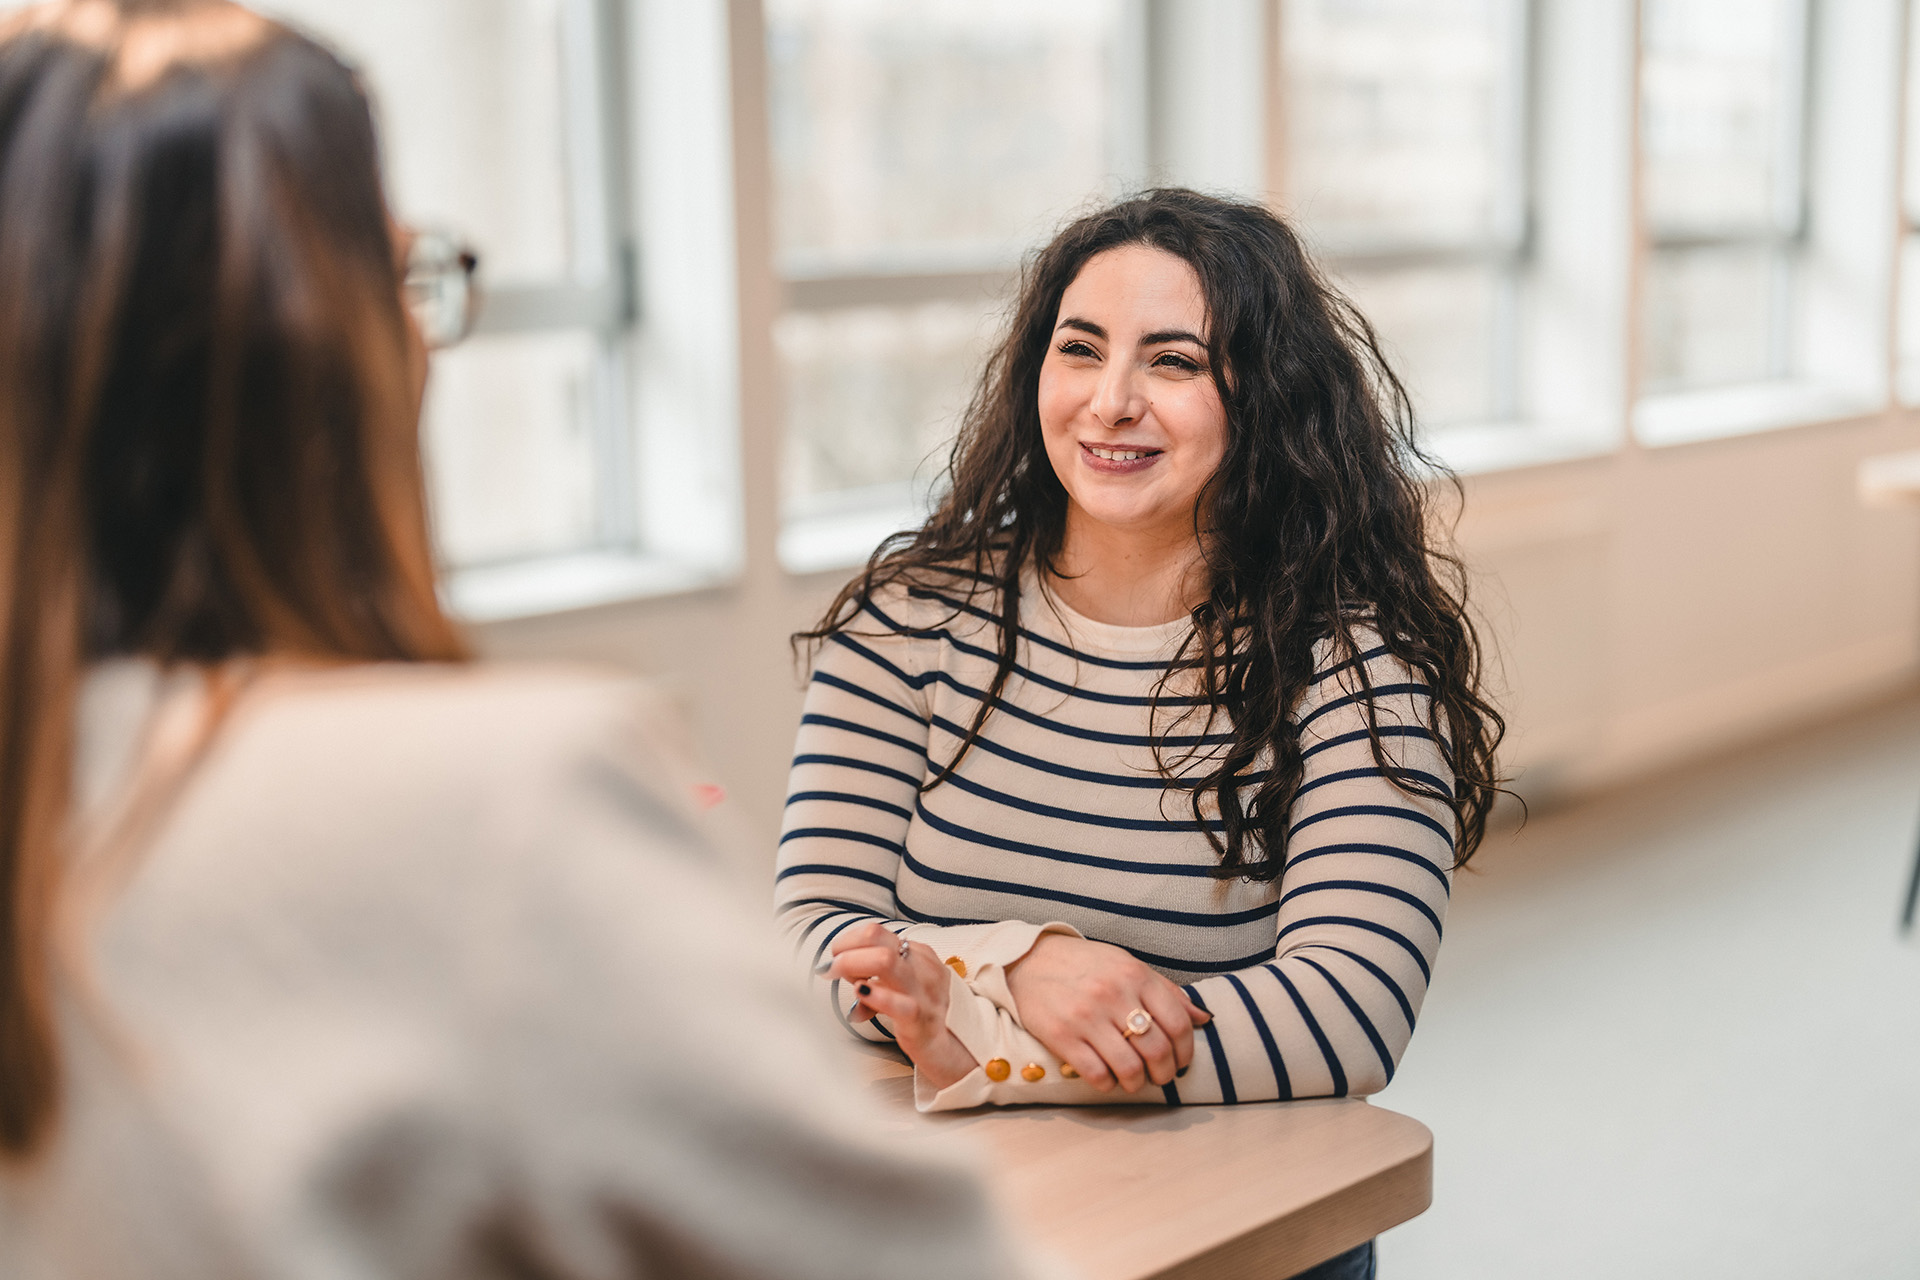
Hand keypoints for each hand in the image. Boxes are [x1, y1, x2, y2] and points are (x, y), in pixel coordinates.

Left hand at [825, 923, 977, 1089]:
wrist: (947, 1047)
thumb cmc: (917, 1014)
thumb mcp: (898, 987)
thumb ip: (871, 977)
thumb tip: (836, 970)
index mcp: (918, 954)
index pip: (875, 931)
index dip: (848, 941)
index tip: (835, 958)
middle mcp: (922, 966)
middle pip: (875, 937)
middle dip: (845, 949)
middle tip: (830, 968)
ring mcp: (922, 991)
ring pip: (884, 960)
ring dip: (852, 965)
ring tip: (841, 980)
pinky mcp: (918, 1017)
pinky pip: (894, 1002)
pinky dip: (872, 996)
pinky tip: (860, 996)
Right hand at [1004, 933, 1209, 1092]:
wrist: (1028, 960)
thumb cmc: (1084, 964)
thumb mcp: (1127, 965)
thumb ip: (1165, 991)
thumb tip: (1203, 1018)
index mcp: (1134, 975)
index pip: (1177, 1023)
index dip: (1186, 1051)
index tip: (1182, 1061)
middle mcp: (1112, 994)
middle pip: (1157, 1050)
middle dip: (1165, 1073)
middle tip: (1161, 1076)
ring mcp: (1086, 1017)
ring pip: (1130, 1068)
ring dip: (1137, 1083)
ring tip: (1134, 1080)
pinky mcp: (1061, 1037)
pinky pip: (1097, 1075)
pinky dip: (1108, 1084)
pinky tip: (1107, 1077)